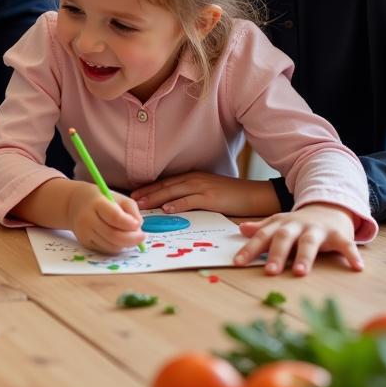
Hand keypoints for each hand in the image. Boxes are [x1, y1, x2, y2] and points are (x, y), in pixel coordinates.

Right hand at [68, 182, 144, 253]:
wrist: (73, 203)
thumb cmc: (99, 198)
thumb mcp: (116, 196)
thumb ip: (131, 209)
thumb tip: (139, 227)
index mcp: (96, 203)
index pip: (114, 217)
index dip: (129, 224)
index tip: (138, 225)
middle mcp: (88, 219)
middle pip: (113, 236)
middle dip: (132, 239)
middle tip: (142, 236)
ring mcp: (85, 233)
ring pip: (111, 246)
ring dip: (126, 244)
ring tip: (130, 236)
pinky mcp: (85, 243)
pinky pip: (106, 249)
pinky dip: (117, 246)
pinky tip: (119, 238)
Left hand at [132, 173, 280, 216]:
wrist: (254, 195)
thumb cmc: (230, 195)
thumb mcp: (207, 191)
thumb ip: (190, 194)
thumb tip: (170, 204)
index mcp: (192, 177)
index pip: (165, 182)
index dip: (149, 188)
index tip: (134, 194)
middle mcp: (194, 179)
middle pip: (165, 186)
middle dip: (147, 193)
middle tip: (132, 201)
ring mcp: (202, 187)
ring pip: (173, 192)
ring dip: (156, 198)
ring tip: (142, 205)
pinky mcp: (211, 197)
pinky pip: (191, 201)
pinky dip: (177, 204)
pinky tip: (167, 209)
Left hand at [234, 203, 362, 276]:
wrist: (330, 206)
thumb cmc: (301, 223)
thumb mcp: (280, 223)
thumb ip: (262, 228)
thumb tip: (241, 229)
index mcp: (281, 224)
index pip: (263, 236)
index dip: (250, 249)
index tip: (237, 263)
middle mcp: (298, 225)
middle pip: (284, 238)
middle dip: (277, 254)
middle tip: (270, 271)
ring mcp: (319, 229)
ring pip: (310, 242)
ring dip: (305, 257)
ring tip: (301, 273)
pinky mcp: (340, 234)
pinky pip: (347, 245)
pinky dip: (352, 255)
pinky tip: (356, 267)